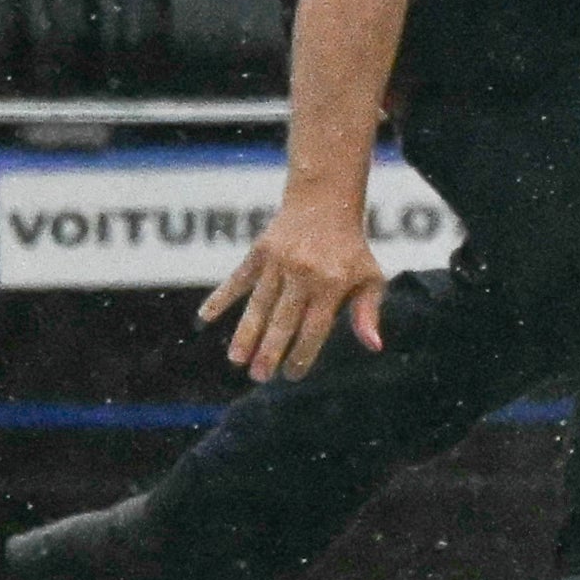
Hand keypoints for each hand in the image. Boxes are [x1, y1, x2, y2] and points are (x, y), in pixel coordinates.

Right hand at [199, 190, 386, 383]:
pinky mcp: (260, 251)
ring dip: (246, 333)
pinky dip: (221, 296)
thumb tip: (374, 347)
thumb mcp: (370, 277)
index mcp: (332, 284)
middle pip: (284, 320)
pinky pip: (238, 278)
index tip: (291, 375)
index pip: (315, 328)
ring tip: (236, 359)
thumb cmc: (350, 250)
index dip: (303, 354)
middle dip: (270, 351)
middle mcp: (304, 273)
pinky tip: (205, 317)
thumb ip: (367, 312)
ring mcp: (279, 262)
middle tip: (259, 376)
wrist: (326, 202)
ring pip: (259, 304)